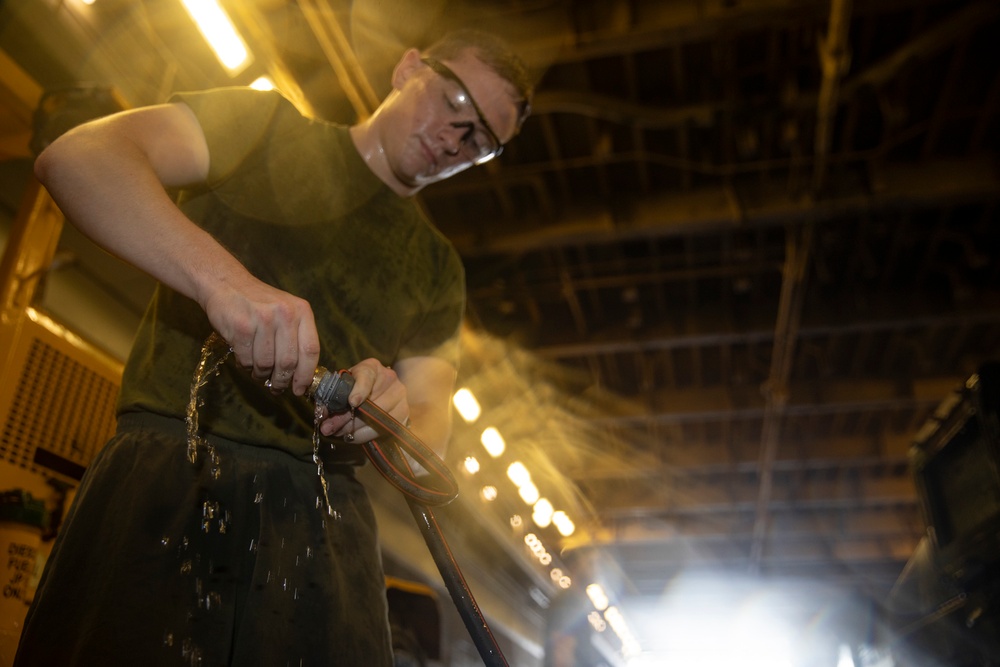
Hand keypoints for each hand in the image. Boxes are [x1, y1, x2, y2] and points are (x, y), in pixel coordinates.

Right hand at [201, 275, 320, 396]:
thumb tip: (301, 376)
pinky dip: (246, 367)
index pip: (311, 350)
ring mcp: (263, 320)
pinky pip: (247, 360)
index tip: (300, 389)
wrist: (227, 284)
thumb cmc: (259, 303)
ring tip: (258, 373)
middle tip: (277, 387)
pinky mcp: (241, 327)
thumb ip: (296, 338)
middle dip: (282, 380)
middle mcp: (285, 314)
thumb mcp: (286, 311)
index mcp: (302, 311)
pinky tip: (245, 361)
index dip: (306, 374)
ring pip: (266, 364)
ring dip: (261, 374)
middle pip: (289, 362)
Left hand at [318, 358, 408, 442]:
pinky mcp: (403, 414)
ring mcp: (400, 397)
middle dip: (347, 419)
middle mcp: (390, 379)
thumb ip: (333, 398)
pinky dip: (365, 435)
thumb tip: (323, 414)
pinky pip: (384, 430)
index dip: (360, 389)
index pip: (367, 376)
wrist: (375, 392)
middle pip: (371, 403)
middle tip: (329, 428)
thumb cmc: (353, 387)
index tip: (352, 402)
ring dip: (355, 429)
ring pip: (377, 419)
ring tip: (340, 433)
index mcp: (372, 367)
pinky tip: (353, 435)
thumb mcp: (342, 387)